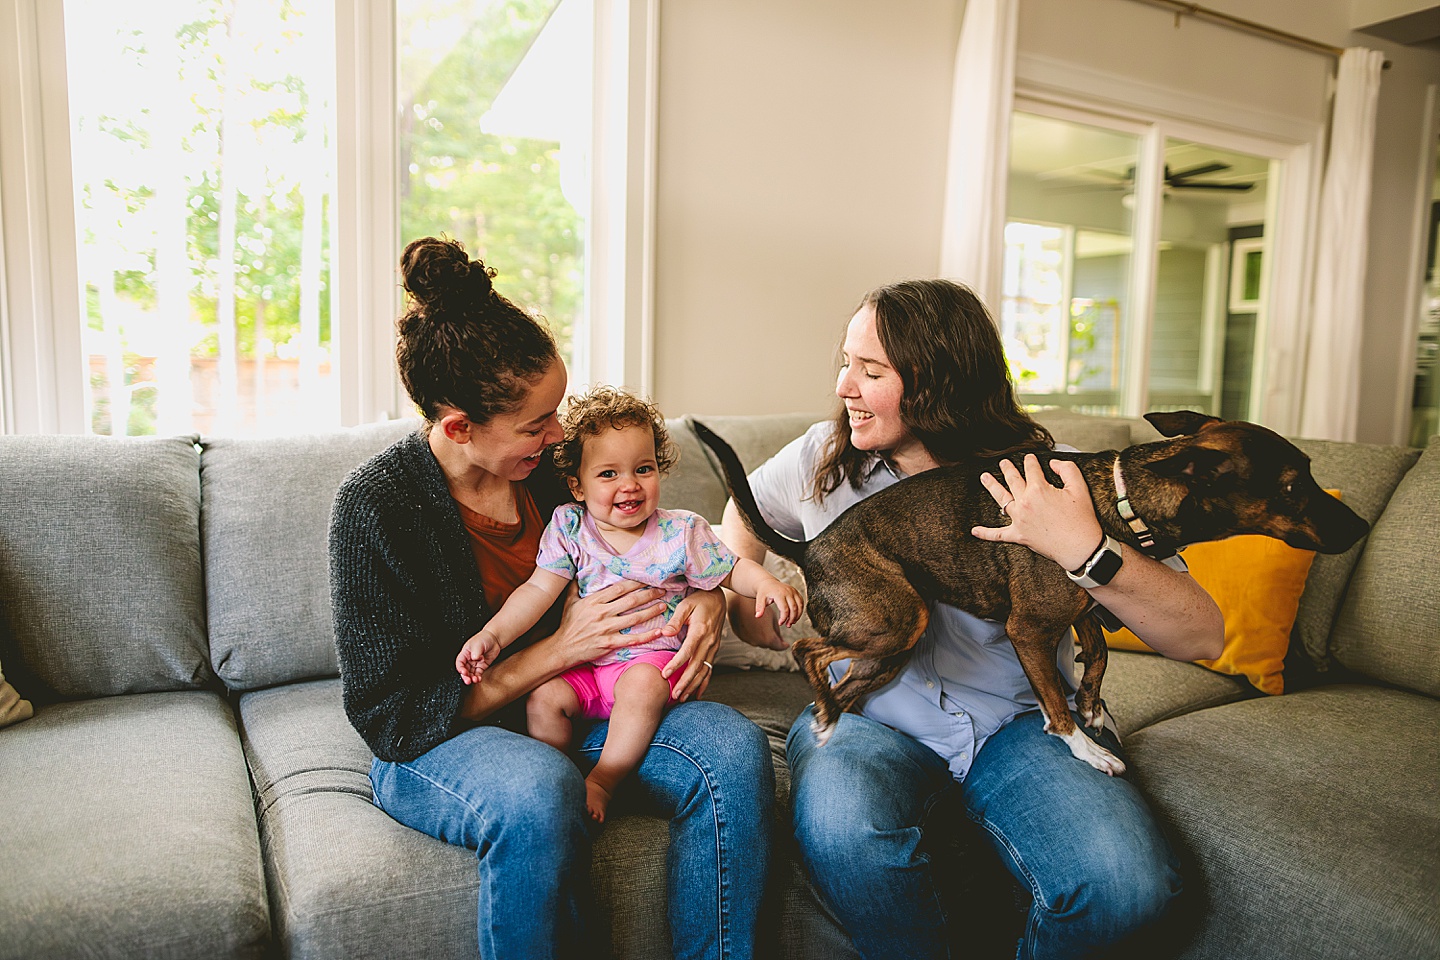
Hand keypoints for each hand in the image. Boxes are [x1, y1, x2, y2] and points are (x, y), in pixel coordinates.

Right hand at [456, 633, 499, 684]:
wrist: (495, 639)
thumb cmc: (484, 638)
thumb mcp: (478, 644)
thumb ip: (475, 652)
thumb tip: (474, 659)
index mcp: (465, 653)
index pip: (460, 662)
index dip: (460, 668)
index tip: (463, 672)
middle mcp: (469, 659)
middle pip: (465, 669)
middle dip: (465, 676)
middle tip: (468, 680)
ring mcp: (475, 663)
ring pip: (471, 673)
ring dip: (472, 678)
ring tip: (475, 680)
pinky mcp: (482, 666)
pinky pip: (478, 673)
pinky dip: (478, 677)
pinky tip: (478, 679)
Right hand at [553, 579, 667, 665]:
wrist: (562, 648)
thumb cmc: (567, 625)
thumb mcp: (569, 602)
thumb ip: (576, 586)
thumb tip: (579, 570)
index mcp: (594, 601)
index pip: (619, 588)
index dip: (636, 582)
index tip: (648, 578)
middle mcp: (602, 613)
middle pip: (631, 601)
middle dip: (649, 594)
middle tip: (662, 590)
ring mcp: (606, 629)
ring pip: (634, 618)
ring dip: (651, 611)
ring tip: (664, 606)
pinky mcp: (609, 644)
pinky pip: (632, 639)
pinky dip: (646, 636)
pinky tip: (658, 631)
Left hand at [660, 588, 725, 701]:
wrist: (718, 598)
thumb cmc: (700, 599)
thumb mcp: (685, 604)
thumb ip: (676, 620)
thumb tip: (665, 633)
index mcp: (700, 630)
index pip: (687, 651)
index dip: (676, 664)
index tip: (665, 674)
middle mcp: (709, 641)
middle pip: (696, 666)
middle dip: (685, 682)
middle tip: (674, 694)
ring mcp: (714, 647)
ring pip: (704, 670)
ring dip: (693, 685)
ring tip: (682, 697)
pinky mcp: (715, 649)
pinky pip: (710, 669)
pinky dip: (704, 682)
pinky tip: (698, 694)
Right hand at [726, 589, 787, 650]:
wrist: (740, 602)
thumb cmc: (759, 608)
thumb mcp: (772, 618)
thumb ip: (777, 631)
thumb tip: (780, 639)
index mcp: (768, 639)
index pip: (779, 647)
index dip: (783, 646)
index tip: (786, 644)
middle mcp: (758, 643)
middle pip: (768, 644)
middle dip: (772, 640)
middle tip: (775, 634)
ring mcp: (748, 640)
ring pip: (758, 641)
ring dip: (762, 637)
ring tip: (763, 627)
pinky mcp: (741, 636)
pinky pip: (750, 637)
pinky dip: (754, 634)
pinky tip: (754, 625)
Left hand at [754, 578, 802, 626]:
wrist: (768, 583)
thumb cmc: (764, 591)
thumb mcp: (760, 598)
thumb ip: (759, 607)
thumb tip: (758, 616)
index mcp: (779, 593)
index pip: (785, 608)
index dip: (783, 618)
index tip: (780, 623)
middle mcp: (788, 591)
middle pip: (794, 608)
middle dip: (791, 618)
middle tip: (788, 625)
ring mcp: (793, 591)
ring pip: (800, 605)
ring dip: (797, 616)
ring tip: (792, 622)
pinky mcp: (796, 592)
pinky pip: (801, 602)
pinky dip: (800, 610)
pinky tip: (795, 616)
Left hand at [970, 454, 1102, 571]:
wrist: (1080, 548)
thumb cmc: (1081, 519)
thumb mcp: (1079, 488)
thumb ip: (1066, 469)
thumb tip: (1052, 463)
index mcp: (1039, 490)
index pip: (1031, 469)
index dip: (1030, 461)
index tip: (1029, 457)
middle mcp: (1025, 503)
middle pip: (1013, 481)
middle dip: (1008, 469)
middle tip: (1003, 463)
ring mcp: (1019, 520)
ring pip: (1001, 499)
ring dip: (992, 487)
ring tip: (984, 477)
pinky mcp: (1018, 536)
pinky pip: (998, 535)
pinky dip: (985, 533)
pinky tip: (975, 530)